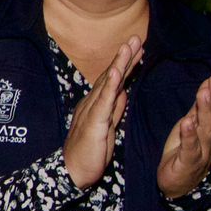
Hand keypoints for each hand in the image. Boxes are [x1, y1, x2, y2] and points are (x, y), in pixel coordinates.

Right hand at [62, 37, 142, 188]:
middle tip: (137, 37)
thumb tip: (123, 91)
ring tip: (129, 46)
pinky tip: (115, 72)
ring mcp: (92, 111)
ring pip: (107, 84)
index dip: (126, 65)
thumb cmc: (89, 154)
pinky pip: (104, 101)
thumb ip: (115, 110)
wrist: (72, 173)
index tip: (138, 49)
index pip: (114, 81)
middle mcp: (93, 104)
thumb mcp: (108, 128)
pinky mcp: (94, 122)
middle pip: (111, 77)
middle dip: (125, 57)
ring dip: (119, 64)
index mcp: (98, 106)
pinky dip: (109, 85)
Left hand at [158, 70, 210, 198]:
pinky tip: (187, 122)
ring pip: (207, 130)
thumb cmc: (186, 150)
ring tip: (204, 93)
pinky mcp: (188, 162)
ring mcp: (202, 151)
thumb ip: (201, 105)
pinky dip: (189, 135)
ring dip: (206, 111)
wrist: (178, 184)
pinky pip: (190, 148)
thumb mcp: (193, 123)